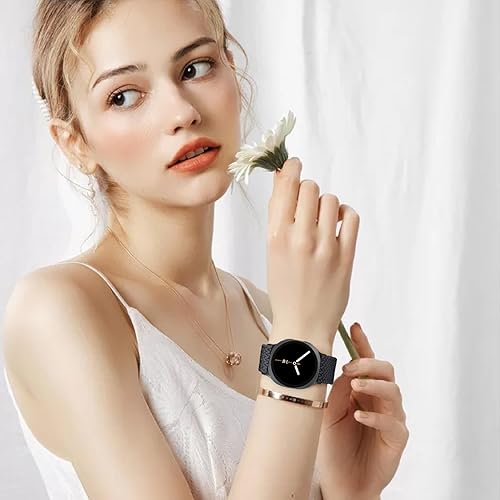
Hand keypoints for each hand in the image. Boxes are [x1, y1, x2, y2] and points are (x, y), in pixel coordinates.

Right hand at [267, 157, 359, 345]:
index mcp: (275, 236)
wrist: (302, 325)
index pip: (285, 187)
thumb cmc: (284, 289)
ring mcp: (325, 247)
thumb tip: (283, 180)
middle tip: (307, 206)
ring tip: (322, 221)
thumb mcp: (271, 252)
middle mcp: (299, 238)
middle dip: (307, 191)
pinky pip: (350, 216)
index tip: (294, 164)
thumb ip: (278, 217)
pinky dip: (344, 214)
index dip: (290, 169)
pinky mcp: (345, 256)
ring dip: (325, 204)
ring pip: (330, 199)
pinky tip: (337, 225)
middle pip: (309, 187)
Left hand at [317, 323, 408, 498]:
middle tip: (351, 367)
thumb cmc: (333, 446)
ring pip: (394, 392)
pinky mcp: (397, 438)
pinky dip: (376, 417)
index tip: (354, 326)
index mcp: (362, 390)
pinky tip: (359, 417)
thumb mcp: (327, 413)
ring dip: (374, 385)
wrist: (340, 482)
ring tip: (356, 386)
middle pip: (386, 371)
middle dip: (369, 364)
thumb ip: (338, 391)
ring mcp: (391, 418)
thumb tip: (346, 369)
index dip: (362, 343)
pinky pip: (393, 423)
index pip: (366, 362)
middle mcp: (378, 400)